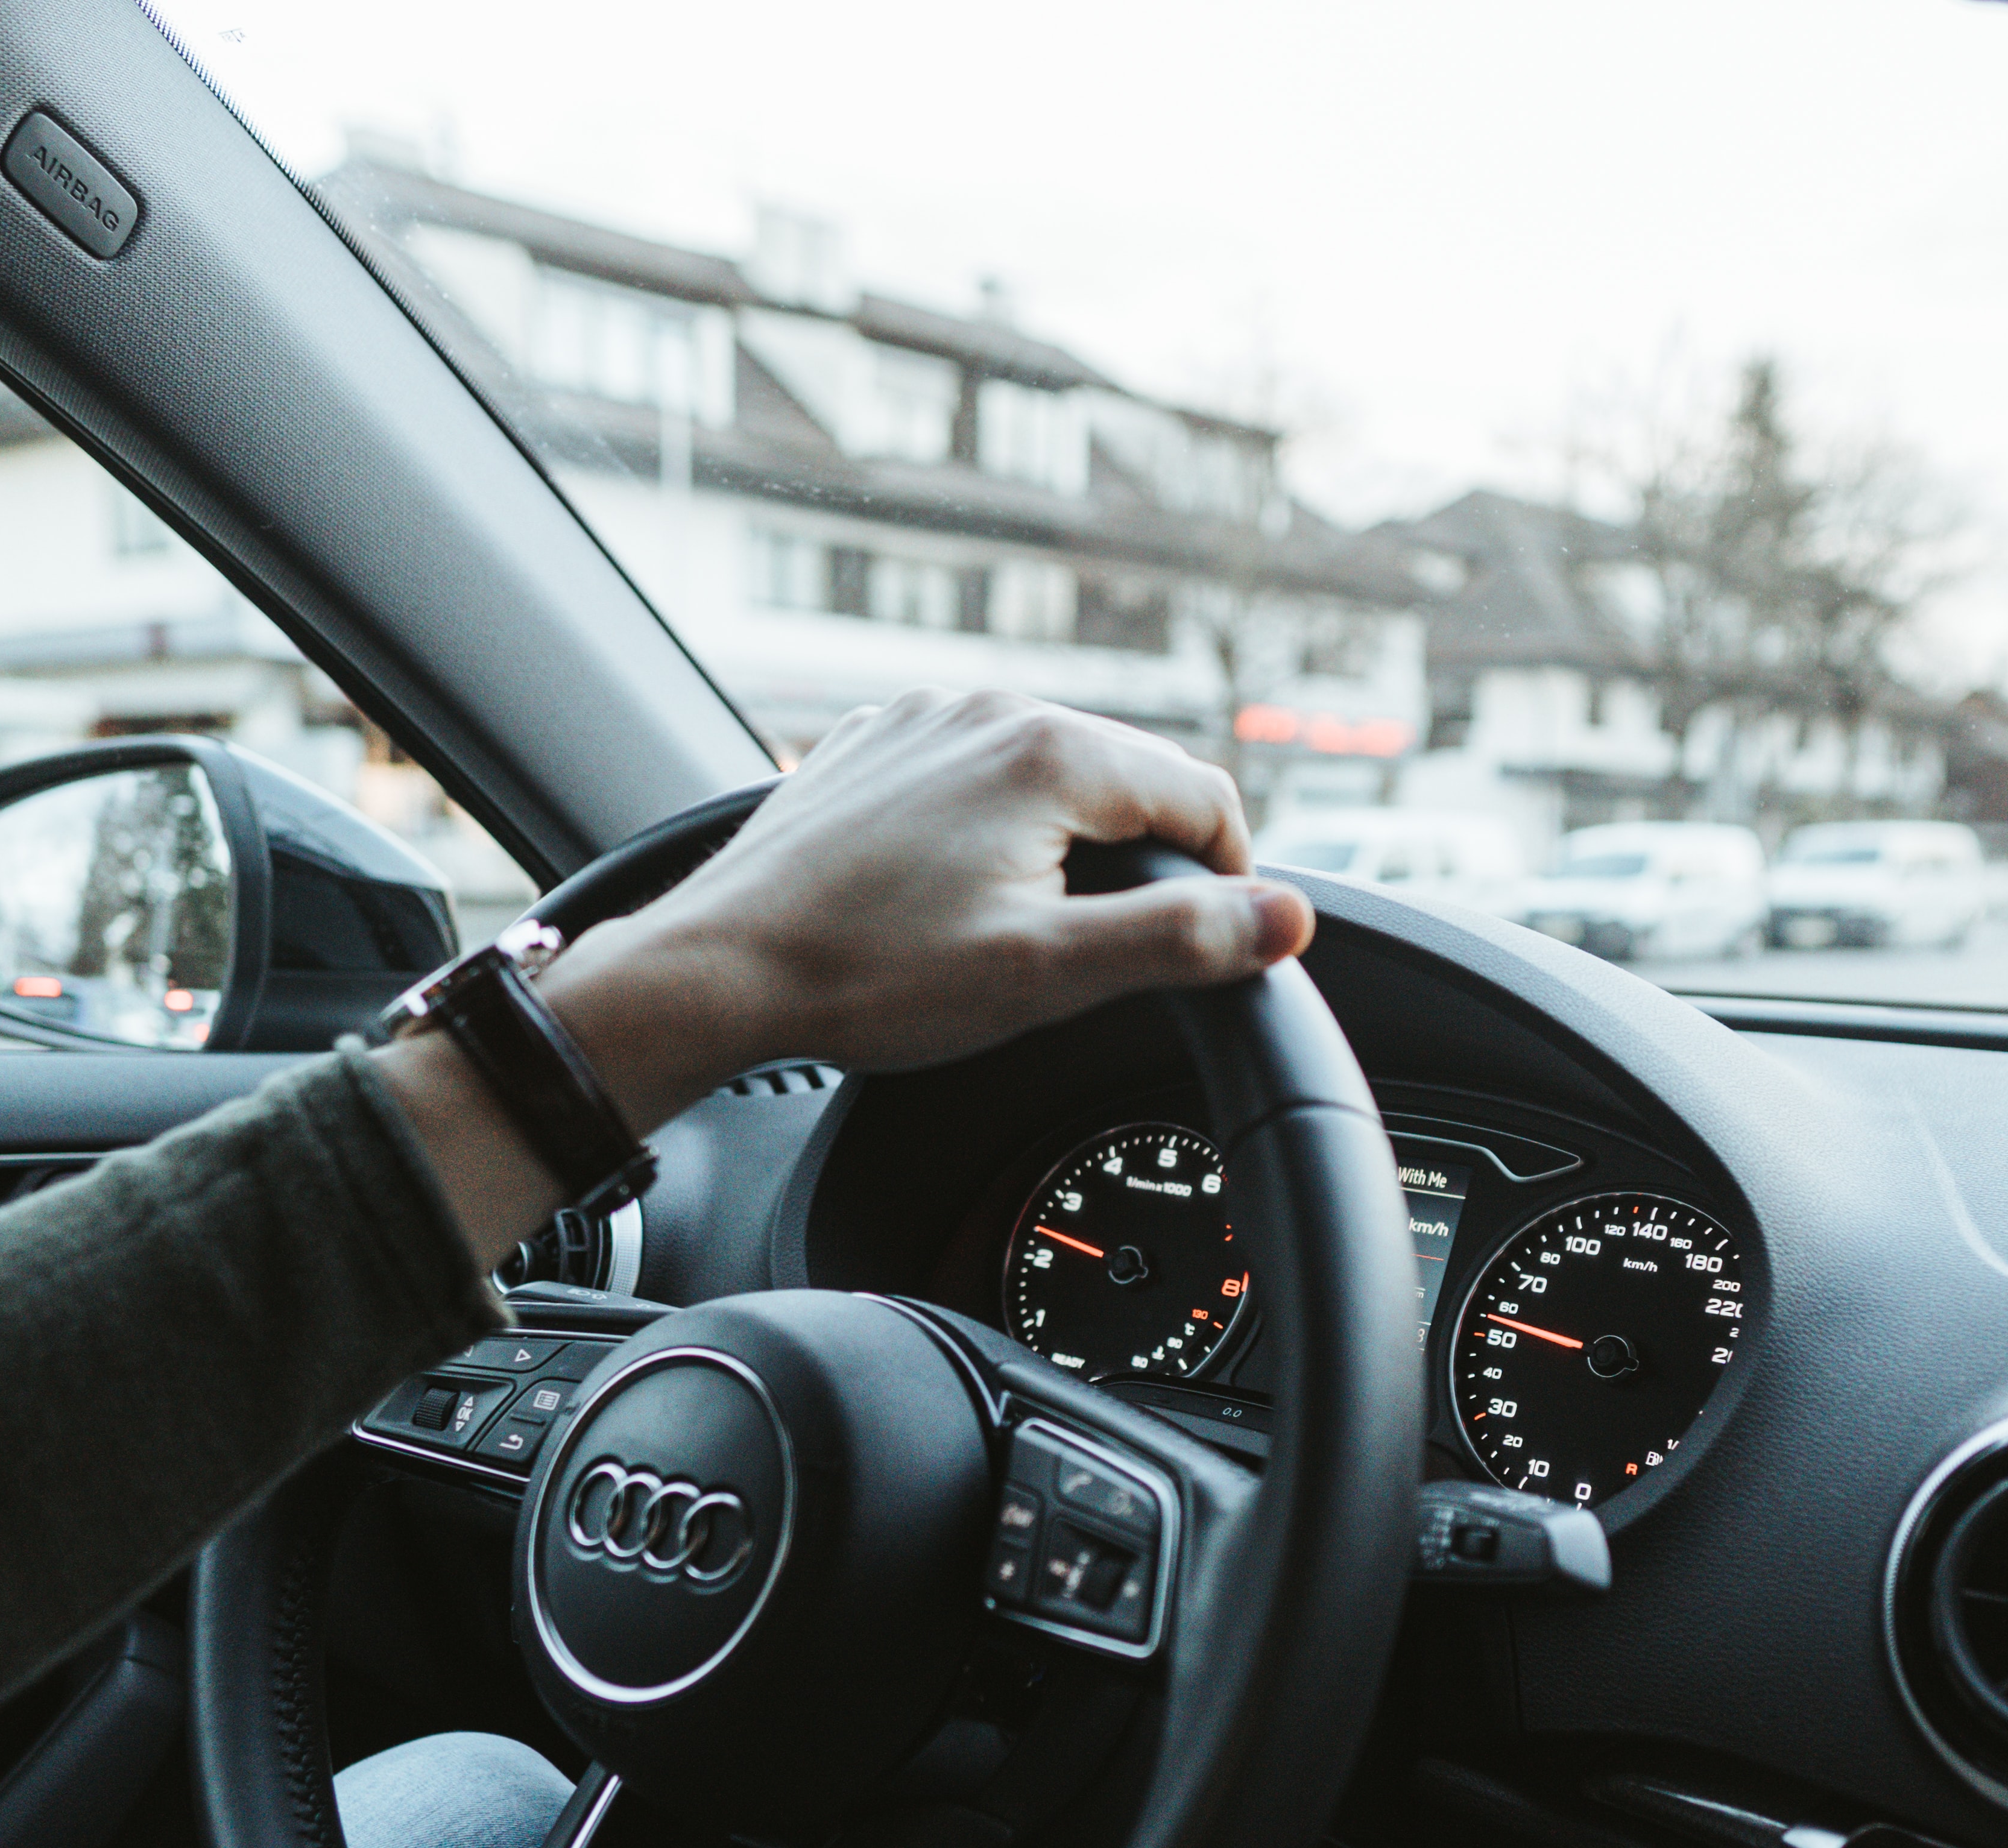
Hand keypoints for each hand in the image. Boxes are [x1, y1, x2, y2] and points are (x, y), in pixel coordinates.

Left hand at [542, 689, 1315, 1124]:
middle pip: (1129, 779)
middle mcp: (989, 710)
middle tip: (1111, 954)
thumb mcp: (1047, 975)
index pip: (1203, 798)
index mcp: (1050, 752)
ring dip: (1067, 844)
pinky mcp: (874, 748)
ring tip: (1026, 929)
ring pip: (1049, 775)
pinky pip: (972, 777)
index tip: (1213, 945)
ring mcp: (924, 722)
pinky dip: (991, 829)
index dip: (1230, 880)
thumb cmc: (870, 977)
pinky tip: (954, 896)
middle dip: (1144, 863)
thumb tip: (1287, 918)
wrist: (719, 969)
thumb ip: (1180, 942)